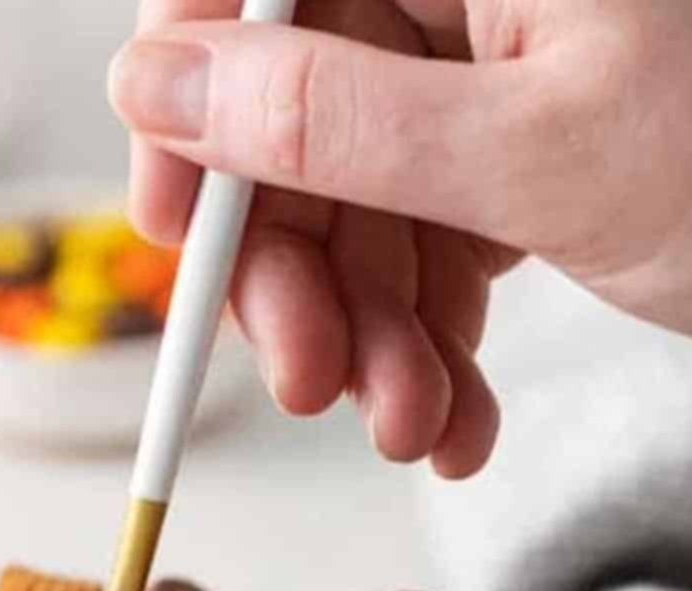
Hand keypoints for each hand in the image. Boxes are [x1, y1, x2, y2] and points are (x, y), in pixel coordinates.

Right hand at [109, 0, 691, 478]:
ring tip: (423, 423)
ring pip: (354, 204)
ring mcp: (489, 65)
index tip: (177, 234)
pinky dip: (429, 337)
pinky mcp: (513, 146)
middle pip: (294, 120)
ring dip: (370, 337)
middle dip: (303, 276)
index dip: (191, 113)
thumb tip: (156, 80)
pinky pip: (423, 240)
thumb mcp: (535, 153)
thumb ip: (327, 118)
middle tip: (318, 383)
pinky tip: (458, 408)